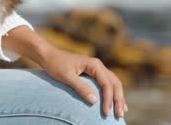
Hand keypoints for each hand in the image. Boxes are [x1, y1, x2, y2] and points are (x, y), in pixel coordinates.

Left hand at [3, 26, 126, 117]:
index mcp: (94, 64)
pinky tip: (115, 102)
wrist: (48, 55)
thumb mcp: (67, 76)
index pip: (106, 83)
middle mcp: (98, 65)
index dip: (108, 99)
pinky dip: (113, 93)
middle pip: (115, 83)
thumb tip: (95, 101)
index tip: (106, 112)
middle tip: (120, 115)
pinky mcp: (93, 73)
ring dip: (118, 97)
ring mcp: (96, 69)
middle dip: (118, 99)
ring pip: (113, 83)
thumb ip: (80, 87)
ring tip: (122, 111)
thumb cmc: (55, 64)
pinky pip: (107, 83)